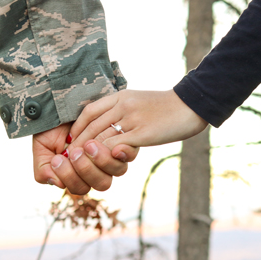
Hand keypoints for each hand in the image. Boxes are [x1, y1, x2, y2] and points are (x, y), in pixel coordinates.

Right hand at [32, 123, 133, 194]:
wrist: (65, 103)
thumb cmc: (52, 128)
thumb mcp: (42, 148)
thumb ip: (44, 169)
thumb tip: (57, 183)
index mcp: (79, 175)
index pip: (80, 187)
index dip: (71, 177)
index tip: (59, 158)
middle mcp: (98, 169)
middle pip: (102, 183)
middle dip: (87, 169)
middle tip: (75, 152)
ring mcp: (112, 156)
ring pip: (117, 171)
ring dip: (102, 160)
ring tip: (89, 144)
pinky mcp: (123, 141)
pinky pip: (128, 154)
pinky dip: (122, 152)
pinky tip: (113, 146)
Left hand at [70, 90, 208, 156]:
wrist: (191, 105)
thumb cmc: (167, 107)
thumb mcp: (140, 101)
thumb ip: (124, 110)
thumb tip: (111, 125)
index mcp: (121, 96)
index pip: (90, 111)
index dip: (77, 127)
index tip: (71, 140)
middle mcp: (123, 105)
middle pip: (91, 126)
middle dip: (78, 143)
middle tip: (69, 157)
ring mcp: (132, 119)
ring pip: (100, 137)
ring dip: (88, 152)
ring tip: (80, 163)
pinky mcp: (142, 133)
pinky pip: (117, 145)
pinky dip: (104, 155)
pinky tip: (100, 163)